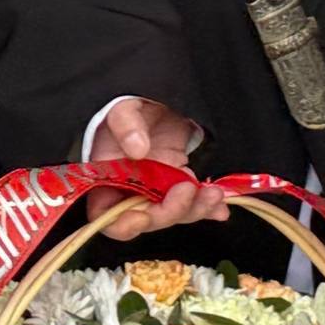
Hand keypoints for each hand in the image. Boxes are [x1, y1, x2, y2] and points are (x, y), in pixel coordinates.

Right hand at [87, 98, 226, 241]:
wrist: (161, 100)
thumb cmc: (134, 105)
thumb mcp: (124, 107)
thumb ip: (125, 124)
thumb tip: (137, 149)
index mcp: (106, 177)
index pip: (104, 214)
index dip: (121, 223)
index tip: (142, 216)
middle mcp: (129, 190)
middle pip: (144, 219)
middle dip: (168, 212)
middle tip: (187, 190)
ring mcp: (156, 190)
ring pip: (173, 215)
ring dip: (194, 210)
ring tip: (213, 194)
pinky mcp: (179, 185)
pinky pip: (192, 205)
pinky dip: (208, 209)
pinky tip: (220, 208)